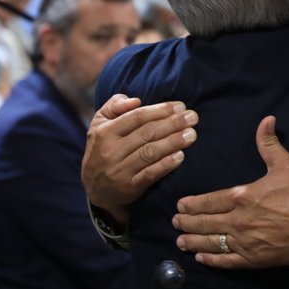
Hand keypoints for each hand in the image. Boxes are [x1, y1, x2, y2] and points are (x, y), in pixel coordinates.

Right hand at [82, 94, 197, 224]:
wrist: (95, 187)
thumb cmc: (103, 147)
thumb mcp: (100, 123)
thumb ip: (115, 106)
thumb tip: (136, 100)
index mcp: (105, 132)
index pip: (137, 117)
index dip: (160, 110)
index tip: (180, 106)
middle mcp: (111, 151)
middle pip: (147, 134)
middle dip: (173, 124)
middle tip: (193, 117)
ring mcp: (119, 170)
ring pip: (150, 153)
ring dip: (174, 142)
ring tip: (192, 134)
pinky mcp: (129, 187)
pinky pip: (150, 174)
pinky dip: (166, 165)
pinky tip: (180, 156)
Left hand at [173, 116, 288, 268]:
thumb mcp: (286, 164)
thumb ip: (269, 144)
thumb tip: (266, 120)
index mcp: (243, 196)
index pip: (210, 201)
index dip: (192, 203)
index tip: (180, 205)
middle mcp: (239, 221)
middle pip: (205, 223)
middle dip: (187, 223)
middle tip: (175, 223)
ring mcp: (246, 242)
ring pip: (212, 242)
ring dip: (194, 242)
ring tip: (181, 242)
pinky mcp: (256, 259)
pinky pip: (228, 261)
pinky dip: (213, 259)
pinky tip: (203, 258)